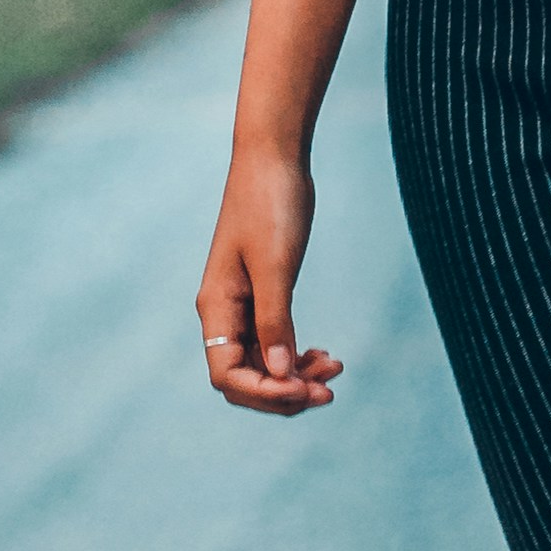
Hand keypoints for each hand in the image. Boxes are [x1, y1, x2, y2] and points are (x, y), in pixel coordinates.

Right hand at [196, 145, 340, 412]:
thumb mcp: (275, 265)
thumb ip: (274, 322)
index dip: (265, 392)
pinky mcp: (263, 293)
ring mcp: (242, 305)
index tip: (305, 389)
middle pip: (245, 378)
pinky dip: (297, 355)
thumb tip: (281, 375)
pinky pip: (274, 342)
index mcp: (216, 307)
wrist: (274, 158)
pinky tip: (324, 355)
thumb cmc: (270, 204)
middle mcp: (224, 312)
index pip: (228, 375)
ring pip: (263, 363)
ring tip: (334, 370)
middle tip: (328, 392)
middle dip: (283, 392)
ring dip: (296, 376)